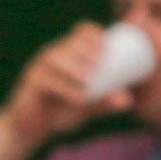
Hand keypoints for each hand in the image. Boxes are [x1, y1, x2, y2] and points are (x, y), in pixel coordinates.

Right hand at [3, 22, 116, 149]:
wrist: (32, 128)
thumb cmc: (61, 110)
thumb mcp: (88, 107)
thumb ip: (106, 102)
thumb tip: (128, 101)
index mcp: (70, 54)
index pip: (82, 32)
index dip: (94, 34)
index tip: (107, 47)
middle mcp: (54, 56)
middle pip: (69, 42)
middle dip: (84, 49)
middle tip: (99, 63)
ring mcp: (40, 67)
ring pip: (55, 58)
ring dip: (73, 67)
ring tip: (88, 79)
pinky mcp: (31, 83)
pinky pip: (46, 80)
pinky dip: (64, 88)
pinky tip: (79, 97)